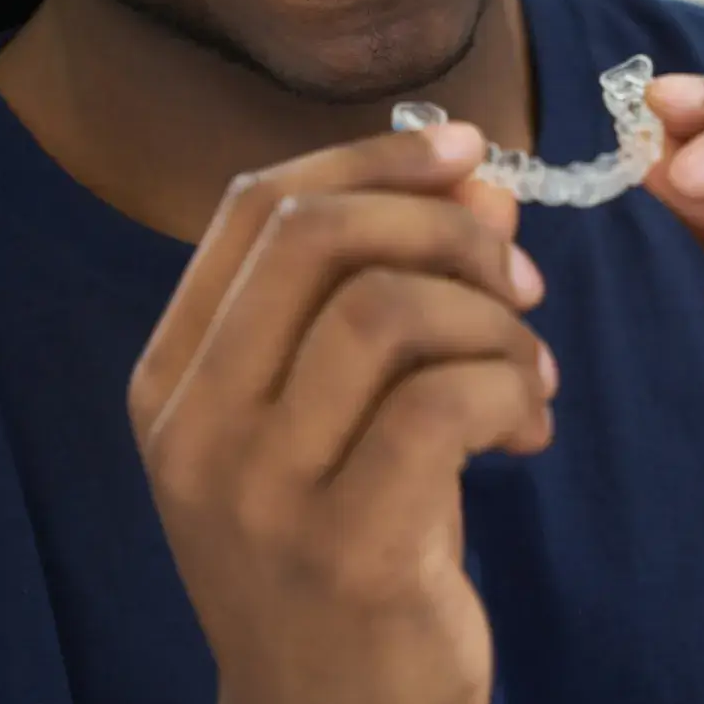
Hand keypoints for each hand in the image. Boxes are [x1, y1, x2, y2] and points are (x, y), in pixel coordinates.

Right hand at [127, 125, 555, 703]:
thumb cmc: (342, 550)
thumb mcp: (346, 411)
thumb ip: (394, 289)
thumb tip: (480, 179)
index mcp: (173, 377)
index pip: (254, 207)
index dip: (370, 157)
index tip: (470, 153)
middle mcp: (195, 426)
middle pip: (315, 236)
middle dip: (443, 225)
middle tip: (516, 276)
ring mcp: (261, 493)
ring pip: (387, 309)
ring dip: (492, 318)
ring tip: (530, 371)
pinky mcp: (348, 550)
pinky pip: (446, 401)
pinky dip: (513, 387)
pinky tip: (530, 429)